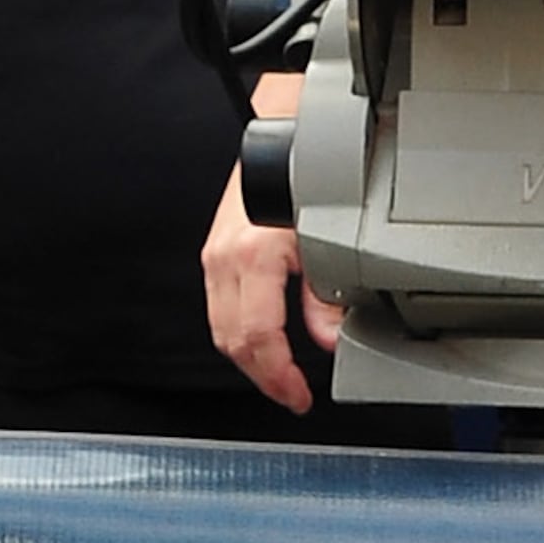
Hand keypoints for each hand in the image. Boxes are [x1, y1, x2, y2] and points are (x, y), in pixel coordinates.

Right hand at [204, 164, 336, 418]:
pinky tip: (264, 342)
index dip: (279, 375)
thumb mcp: (325, 243)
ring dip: (250, 359)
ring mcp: (214, 258)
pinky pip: (220, 309)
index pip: (257, 337)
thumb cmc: (302, 183)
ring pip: (220, 329)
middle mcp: (224, 260)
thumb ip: (325, 298)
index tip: (298, 396)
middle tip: (292, 395)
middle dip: (262, 376)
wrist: (281, 146)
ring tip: (281, 376)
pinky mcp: (215, 256)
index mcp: (252, 259)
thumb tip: (328, 340)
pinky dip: (240, 334)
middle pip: (232, 340)